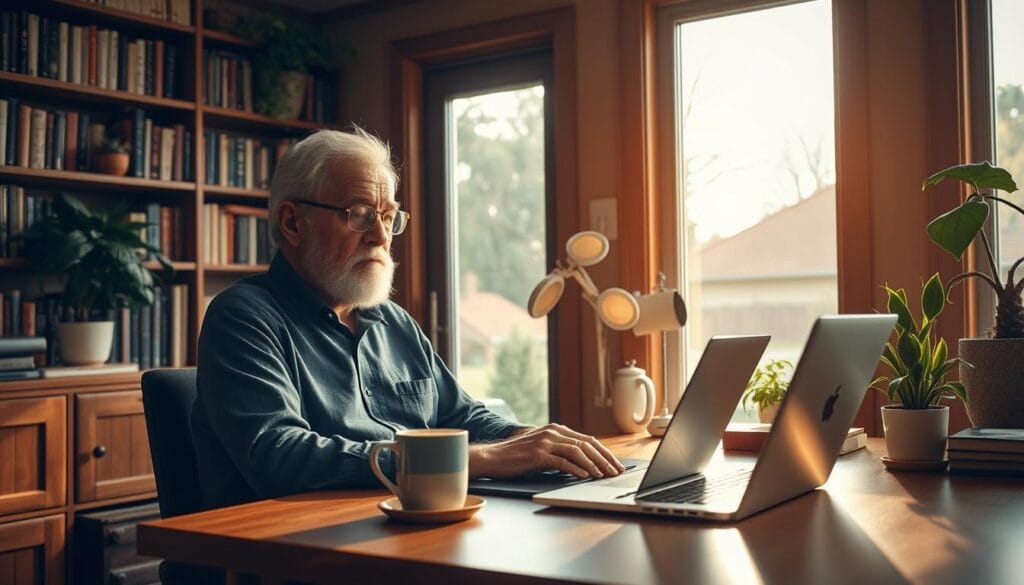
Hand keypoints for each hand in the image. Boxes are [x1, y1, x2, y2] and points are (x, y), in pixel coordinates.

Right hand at [469, 424, 625, 478]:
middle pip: (586, 444)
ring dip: (594, 464)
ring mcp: (545, 441)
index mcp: (556, 429)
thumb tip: (584, 464)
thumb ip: (560, 450)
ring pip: (577, 451)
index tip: (615, 464)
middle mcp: (552, 432)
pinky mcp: (537, 454)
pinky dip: (576, 468)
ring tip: (604, 475)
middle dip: (604, 458)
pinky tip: (585, 476)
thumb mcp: (542, 449)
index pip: (587, 440)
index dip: (604, 452)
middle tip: (616, 471)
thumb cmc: (517, 457)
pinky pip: (562, 460)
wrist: (493, 457)